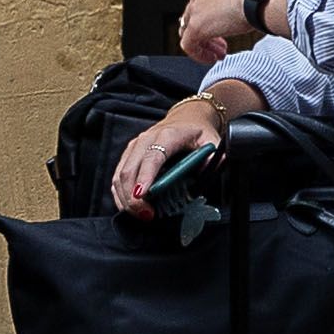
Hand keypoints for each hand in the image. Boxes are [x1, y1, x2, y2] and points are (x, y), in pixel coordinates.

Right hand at [111, 94, 228, 214]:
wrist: (186, 119)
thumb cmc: (197, 132)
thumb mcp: (211, 141)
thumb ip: (214, 158)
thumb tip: (216, 169)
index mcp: (167, 136)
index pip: (152, 157)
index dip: (145, 176)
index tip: (142, 195)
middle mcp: (146, 140)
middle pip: (130, 170)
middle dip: (133, 197)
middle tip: (147, 215)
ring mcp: (134, 147)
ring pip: (120, 176)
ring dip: (126, 199)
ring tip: (141, 214)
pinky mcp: (128, 155)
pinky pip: (118, 177)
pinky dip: (121, 195)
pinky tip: (132, 207)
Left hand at [175, 0, 260, 65]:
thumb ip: (238, 4)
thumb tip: (246, 12)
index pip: (201, 7)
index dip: (211, 23)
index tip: (223, 32)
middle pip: (193, 20)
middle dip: (208, 36)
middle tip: (221, 46)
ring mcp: (195, 12)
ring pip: (189, 33)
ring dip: (204, 46)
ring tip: (218, 55)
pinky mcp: (195, 27)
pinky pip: (189, 45)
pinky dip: (199, 54)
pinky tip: (212, 58)